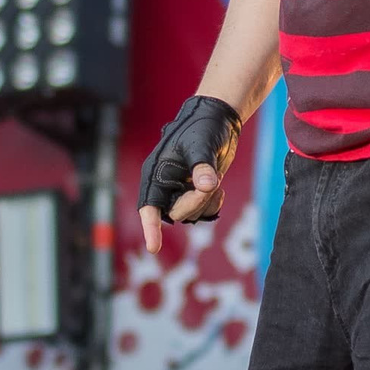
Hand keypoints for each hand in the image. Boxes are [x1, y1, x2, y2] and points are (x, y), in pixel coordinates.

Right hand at [137, 95, 242, 254]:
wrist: (218, 121)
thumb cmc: (203, 127)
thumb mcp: (202, 144)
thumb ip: (202, 166)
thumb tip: (206, 185)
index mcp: (157, 172)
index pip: (149, 204)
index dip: (150, 226)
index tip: (154, 248)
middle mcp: (165, 185)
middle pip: (176, 212)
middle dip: (196, 202)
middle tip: (211, 184)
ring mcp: (180, 191)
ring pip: (190, 215)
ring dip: (206, 203)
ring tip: (216, 179)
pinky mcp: (196, 194)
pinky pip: (203, 213)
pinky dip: (213, 205)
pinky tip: (219, 188)